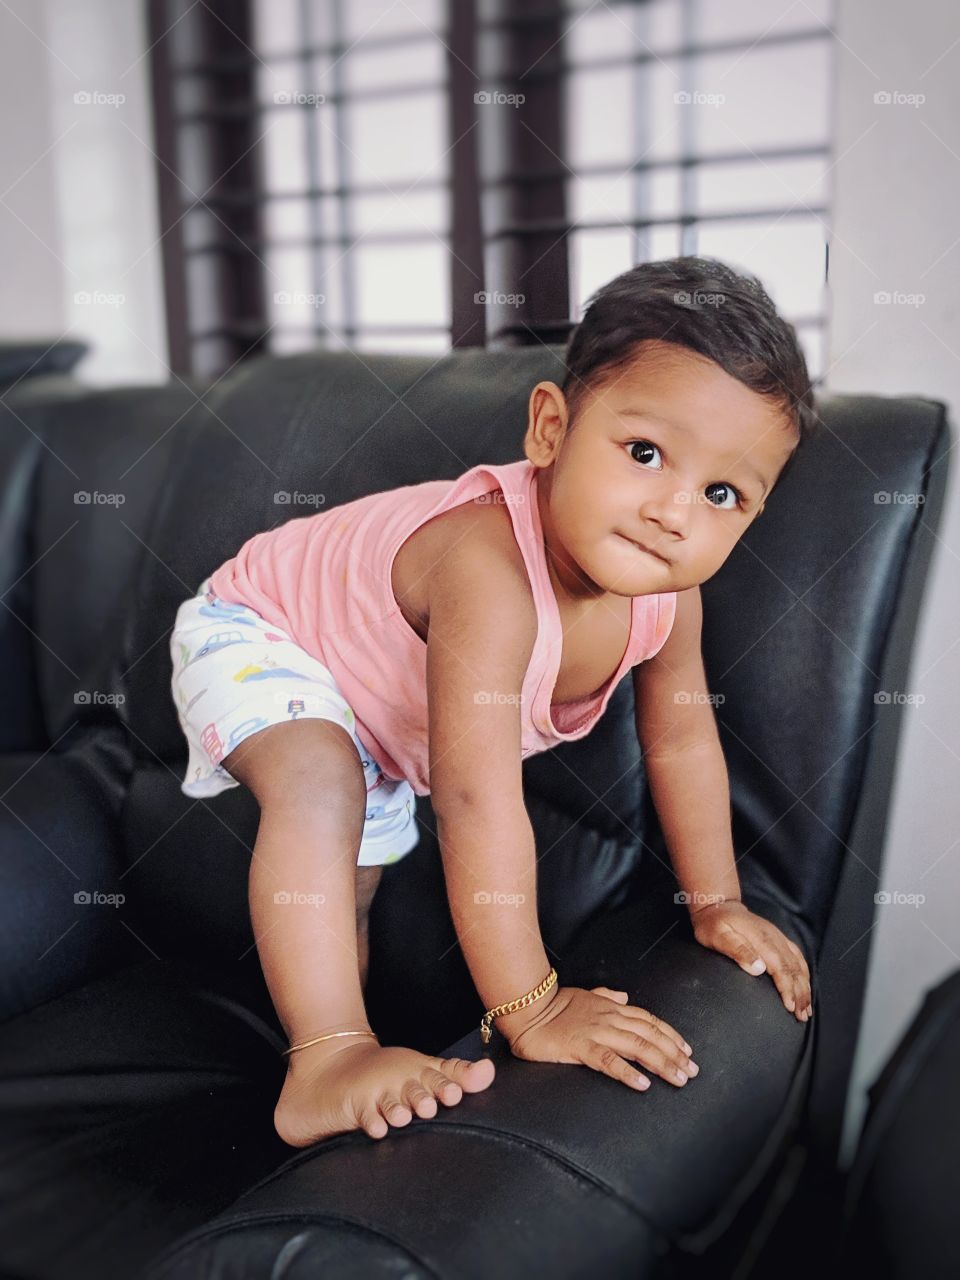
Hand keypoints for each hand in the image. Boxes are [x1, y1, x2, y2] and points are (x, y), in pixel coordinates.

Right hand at [500, 985, 697, 1091]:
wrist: (527, 1009)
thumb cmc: (554, 1005)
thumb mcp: (585, 995)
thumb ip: (606, 995)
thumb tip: (624, 997)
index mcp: (611, 1008)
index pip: (649, 1021)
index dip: (670, 1035)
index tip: (687, 1050)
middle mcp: (609, 1018)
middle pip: (650, 1036)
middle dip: (674, 1054)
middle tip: (691, 1071)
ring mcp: (596, 1032)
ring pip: (637, 1047)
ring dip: (662, 1064)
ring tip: (678, 1079)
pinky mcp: (580, 1047)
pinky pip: (609, 1061)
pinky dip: (628, 1072)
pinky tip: (643, 1084)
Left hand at [690, 900, 811, 1021]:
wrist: (717, 905)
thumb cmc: (714, 924)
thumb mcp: (718, 936)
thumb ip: (738, 950)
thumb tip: (759, 968)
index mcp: (761, 939)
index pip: (780, 967)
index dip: (787, 988)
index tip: (790, 1006)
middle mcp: (774, 938)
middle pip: (793, 969)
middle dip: (800, 994)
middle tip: (802, 1016)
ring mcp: (778, 937)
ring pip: (798, 964)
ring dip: (805, 987)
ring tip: (806, 1008)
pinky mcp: (778, 939)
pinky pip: (797, 957)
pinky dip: (804, 974)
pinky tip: (806, 985)